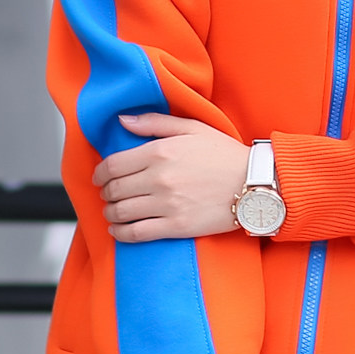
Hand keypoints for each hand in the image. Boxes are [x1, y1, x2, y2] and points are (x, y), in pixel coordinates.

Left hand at [96, 115, 252, 239]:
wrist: (255, 184)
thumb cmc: (225, 154)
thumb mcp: (193, 128)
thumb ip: (155, 123)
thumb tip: (123, 120)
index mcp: (160, 152)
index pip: (113, 165)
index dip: (100, 173)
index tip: (100, 177)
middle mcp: (159, 178)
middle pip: (113, 190)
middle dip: (105, 193)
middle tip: (109, 194)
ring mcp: (166, 204)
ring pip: (120, 212)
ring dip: (110, 213)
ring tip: (114, 212)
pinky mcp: (176, 226)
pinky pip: (136, 233)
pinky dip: (120, 233)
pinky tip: (118, 231)